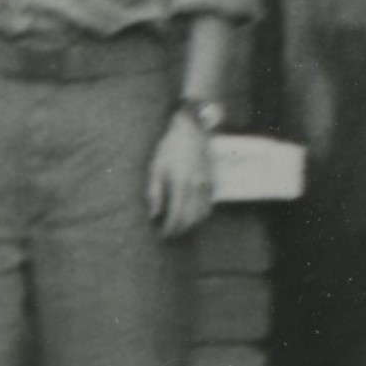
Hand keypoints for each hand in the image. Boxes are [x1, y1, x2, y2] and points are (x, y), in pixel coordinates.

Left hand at [147, 107, 215, 239]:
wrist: (192, 131)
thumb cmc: (170, 148)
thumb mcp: (156, 167)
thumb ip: (154, 192)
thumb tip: (153, 215)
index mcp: (181, 183)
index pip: (177, 216)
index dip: (169, 229)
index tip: (162, 235)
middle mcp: (196, 187)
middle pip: (190, 219)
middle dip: (179, 230)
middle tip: (169, 234)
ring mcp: (206, 185)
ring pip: (201, 215)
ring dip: (190, 225)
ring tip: (178, 226)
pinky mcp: (211, 183)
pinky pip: (208, 206)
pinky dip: (199, 215)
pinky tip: (190, 214)